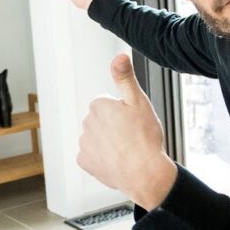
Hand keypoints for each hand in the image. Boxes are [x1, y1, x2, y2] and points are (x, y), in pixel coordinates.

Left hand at [76, 54, 177, 209]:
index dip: (123, 112)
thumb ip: (125, 77)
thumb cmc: (145, 138)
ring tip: (126, 150)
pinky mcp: (84, 162)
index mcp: (99, 105)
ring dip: (108, 142)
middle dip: (113, 126)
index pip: (108, 104)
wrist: (145, 173)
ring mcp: (84, 143)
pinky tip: (116, 161)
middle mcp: (87, 122)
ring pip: (97, 138)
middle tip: (132, 136)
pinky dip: (102, 158)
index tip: (133, 122)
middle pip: (101, 120)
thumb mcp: (139, 101)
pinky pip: (92, 156)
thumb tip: (119, 56)